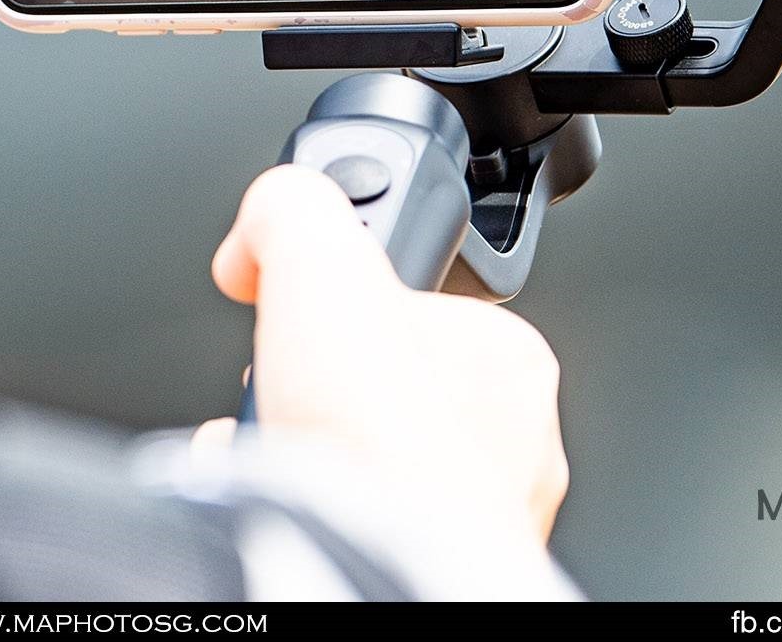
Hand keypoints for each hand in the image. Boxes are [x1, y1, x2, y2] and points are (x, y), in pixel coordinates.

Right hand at [206, 164, 568, 545]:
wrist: (373, 570)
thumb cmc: (381, 443)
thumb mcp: (320, 262)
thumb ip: (297, 210)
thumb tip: (271, 210)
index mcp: (506, 358)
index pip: (409, 302)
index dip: (333, 303)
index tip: (291, 316)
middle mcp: (510, 443)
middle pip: (375, 382)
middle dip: (308, 384)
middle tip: (282, 392)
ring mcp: (474, 517)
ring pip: (363, 456)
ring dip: (302, 447)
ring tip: (276, 452)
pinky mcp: (430, 565)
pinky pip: (357, 517)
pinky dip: (309, 506)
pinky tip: (282, 500)